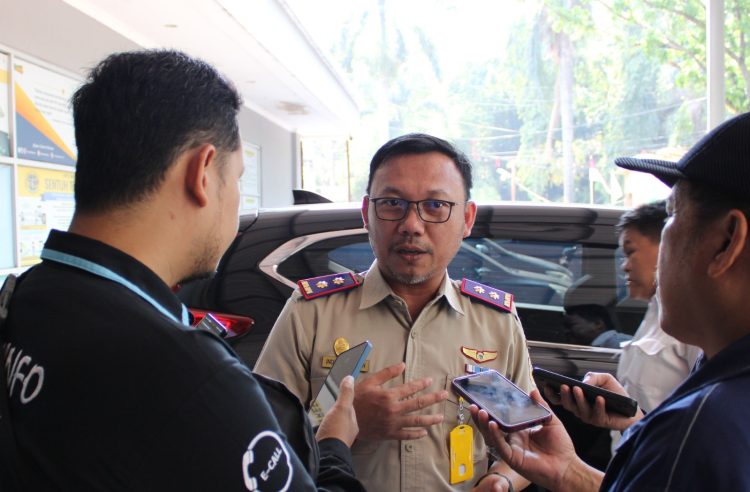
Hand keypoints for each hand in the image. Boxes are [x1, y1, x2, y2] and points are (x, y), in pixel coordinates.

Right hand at [315, 375, 358, 446]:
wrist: (325, 453)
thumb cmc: (336, 430)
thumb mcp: (342, 408)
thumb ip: (346, 394)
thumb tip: (350, 378)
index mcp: (353, 423)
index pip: (350, 408)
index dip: (344, 400)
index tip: (338, 394)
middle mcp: (348, 432)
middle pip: (342, 417)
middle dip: (336, 411)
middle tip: (328, 405)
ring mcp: (338, 439)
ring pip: (334, 425)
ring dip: (329, 419)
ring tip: (321, 415)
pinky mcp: (328, 444)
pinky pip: (326, 432)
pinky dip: (323, 427)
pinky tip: (317, 427)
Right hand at [353, 362, 447, 440]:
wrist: (346, 420)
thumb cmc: (356, 399)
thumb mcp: (369, 381)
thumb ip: (386, 373)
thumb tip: (402, 365)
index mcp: (389, 395)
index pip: (410, 388)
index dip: (422, 383)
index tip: (430, 380)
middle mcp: (394, 409)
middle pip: (418, 404)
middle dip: (433, 398)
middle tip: (444, 395)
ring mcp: (393, 423)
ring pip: (416, 421)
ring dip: (430, 419)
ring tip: (440, 417)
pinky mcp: (390, 434)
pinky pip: (406, 435)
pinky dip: (416, 434)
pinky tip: (424, 433)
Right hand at [470, 390, 602, 491]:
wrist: (567, 466)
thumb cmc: (561, 447)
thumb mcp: (551, 421)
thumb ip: (541, 406)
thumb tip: (534, 390)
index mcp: (520, 431)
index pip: (502, 418)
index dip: (494, 409)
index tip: (487, 398)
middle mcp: (513, 440)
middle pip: (492, 427)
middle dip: (481, 416)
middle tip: (474, 404)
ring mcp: (511, 449)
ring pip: (492, 436)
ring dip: (484, 424)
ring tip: (480, 411)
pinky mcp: (513, 458)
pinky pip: (501, 445)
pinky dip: (495, 435)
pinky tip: (492, 424)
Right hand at [542, 372, 643, 430]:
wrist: (631, 409)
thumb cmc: (615, 393)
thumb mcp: (604, 379)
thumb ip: (593, 377)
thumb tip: (583, 382)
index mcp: (577, 399)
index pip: (560, 398)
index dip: (551, 393)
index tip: (546, 385)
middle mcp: (580, 409)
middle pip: (568, 404)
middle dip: (565, 395)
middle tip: (564, 385)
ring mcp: (589, 417)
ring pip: (580, 410)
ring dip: (579, 399)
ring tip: (579, 389)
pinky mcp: (601, 422)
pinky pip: (597, 414)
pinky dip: (598, 406)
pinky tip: (600, 398)